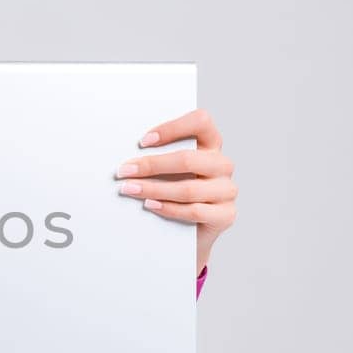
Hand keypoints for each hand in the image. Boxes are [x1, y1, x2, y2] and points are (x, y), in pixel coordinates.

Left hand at [114, 108, 236, 274]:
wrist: (190, 230)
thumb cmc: (174, 190)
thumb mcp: (168, 170)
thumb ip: (158, 157)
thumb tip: (128, 157)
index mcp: (211, 144)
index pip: (201, 122)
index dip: (172, 128)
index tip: (143, 141)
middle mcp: (222, 164)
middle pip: (189, 159)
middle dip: (152, 165)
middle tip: (125, 170)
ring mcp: (227, 190)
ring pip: (188, 189)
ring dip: (154, 189)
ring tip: (130, 189)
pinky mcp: (226, 214)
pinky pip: (194, 211)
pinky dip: (168, 208)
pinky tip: (149, 205)